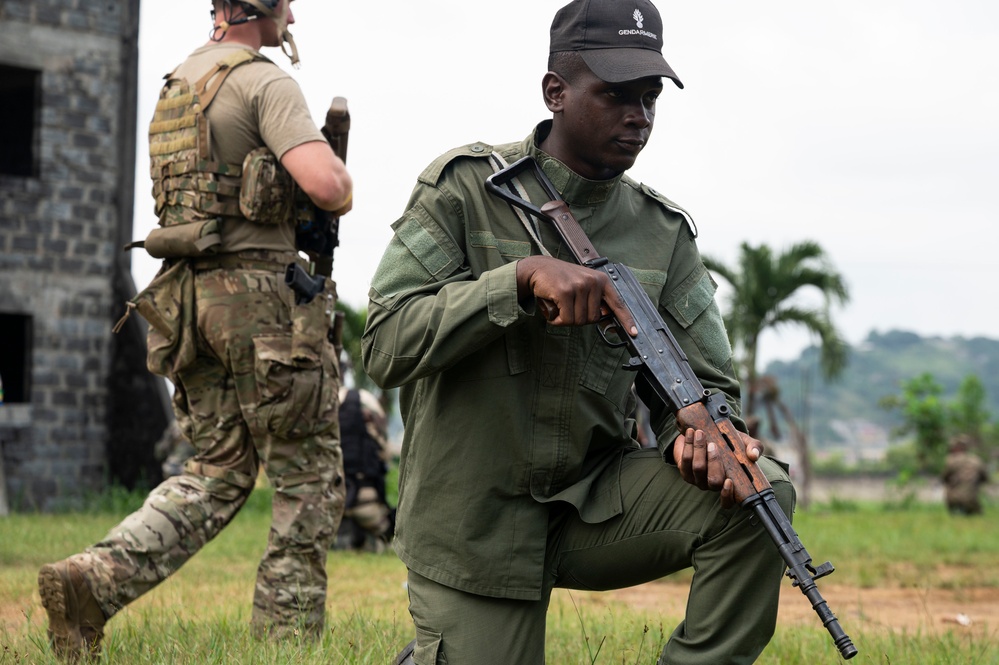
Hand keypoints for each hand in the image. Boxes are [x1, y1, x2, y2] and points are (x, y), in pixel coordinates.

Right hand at [515, 256, 636, 334]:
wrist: (538, 268)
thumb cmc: (561, 279)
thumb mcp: (583, 286)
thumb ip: (596, 301)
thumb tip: (608, 321)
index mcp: (601, 280)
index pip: (617, 303)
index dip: (626, 319)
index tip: (634, 332)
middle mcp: (593, 282)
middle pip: (593, 319)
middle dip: (579, 318)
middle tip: (569, 307)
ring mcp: (579, 286)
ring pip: (579, 321)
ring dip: (566, 320)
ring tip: (559, 306)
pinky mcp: (565, 292)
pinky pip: (566, 320)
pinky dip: (557, 321)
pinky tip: (553, 310)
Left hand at [672, 427, 762, 508]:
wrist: (705, 434)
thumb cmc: (728, 443)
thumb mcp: (743, 443)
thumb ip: (754, 448)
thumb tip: (754, 455)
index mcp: (729, 484)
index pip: (728, 501)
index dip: (727, 495)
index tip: (729, 481)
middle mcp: (712, 485)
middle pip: (713, 481)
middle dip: (713, 462)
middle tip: (712, 445)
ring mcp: (697, 480)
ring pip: (698, 468)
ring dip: (698, 449)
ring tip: (700, 434)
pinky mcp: (685, 471)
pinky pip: (685, 460)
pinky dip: (689, 445)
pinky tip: (690, 433)